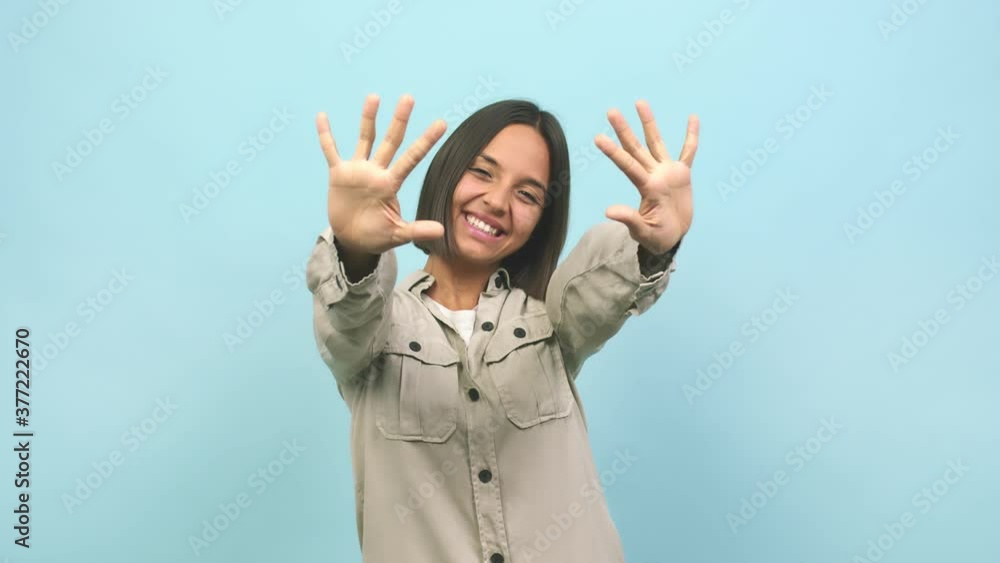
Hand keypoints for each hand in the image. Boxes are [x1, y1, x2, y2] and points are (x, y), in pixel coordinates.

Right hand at [316, 93, 446, 254]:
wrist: (353, 241)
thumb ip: (417, 231)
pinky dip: (326, 135)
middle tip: (409, 98)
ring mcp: (358, 171)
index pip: (411, 158)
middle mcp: (377, 172)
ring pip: (365, 139)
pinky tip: (322, 116)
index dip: (426, 141)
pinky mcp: (339, 174)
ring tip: (374, 97)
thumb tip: (441, 231)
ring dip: (369, 119)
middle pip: (391, 141)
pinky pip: (331, 151)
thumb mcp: (397, 234)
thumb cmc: (377, 236)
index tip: (442, 123)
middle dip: (400, 121)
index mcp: (391, 184)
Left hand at [595, 100, 699, 253]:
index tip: (598, 138)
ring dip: (649, 123)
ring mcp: (667, 172)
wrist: (673, 238)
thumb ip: (629, 220)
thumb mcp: (643, 231)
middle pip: (636, 148)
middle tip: (611, 111)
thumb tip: (607, 212)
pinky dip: (691, 136)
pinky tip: (692, 118)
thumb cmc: (655, 236)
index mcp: (645, 187)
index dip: (613, 152)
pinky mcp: (682, 174)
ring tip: (640, 102)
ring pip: (656, 142)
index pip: (627, 165)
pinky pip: (688, 152)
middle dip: (624, 130)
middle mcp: (653, 175)